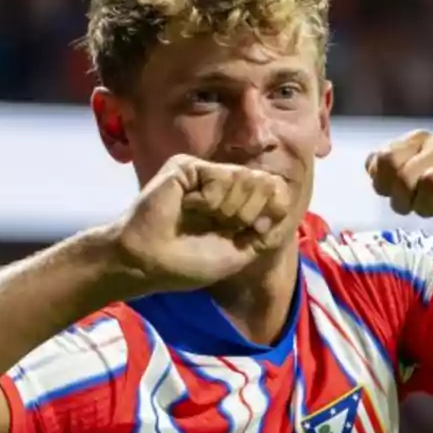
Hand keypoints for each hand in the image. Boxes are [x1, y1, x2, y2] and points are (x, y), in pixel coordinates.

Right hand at [109, 155, 294, 290]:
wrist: (149, 262)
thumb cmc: (187, 264)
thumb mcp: (240, 254)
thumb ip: (265, 231)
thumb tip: (283, 203)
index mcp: (236, 206)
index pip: (275, 191)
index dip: (273, 209)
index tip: (254, 230)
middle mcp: (223, 186)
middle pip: (264, 182)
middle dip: (249, 211)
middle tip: (222, 226)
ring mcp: (205, 174)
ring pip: (244, 177)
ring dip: (229, 207)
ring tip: (203, 218)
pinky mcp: (187, 167)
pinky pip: (220, 175)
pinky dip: (211, 199)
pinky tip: (189, 207)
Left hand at [365, 131, 432, 223]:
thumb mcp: (420, 172)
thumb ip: (393, 167)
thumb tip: (371, 167)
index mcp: (421, 139)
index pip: (384, 158)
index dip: (382, 183)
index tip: (391, 195)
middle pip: (404, 175)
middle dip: (402, 200)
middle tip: (410, 210)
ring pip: (430, 186)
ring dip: (425, 207)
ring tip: (432, 212)